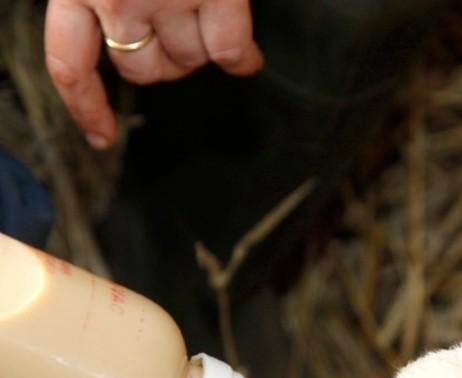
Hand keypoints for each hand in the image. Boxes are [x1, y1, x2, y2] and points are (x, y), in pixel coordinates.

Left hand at [44, 0, 262, 149]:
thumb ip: (104, 3)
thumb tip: (127, 54)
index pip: (71, 65)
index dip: (87, 107)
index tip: (102, 136)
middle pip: (143, 69)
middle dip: (161, 59)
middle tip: (175, 26)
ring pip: (188, 60)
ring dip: (200, 45)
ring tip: (204, 10)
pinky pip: (229, 52)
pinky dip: (241, 58)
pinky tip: (247, 57)